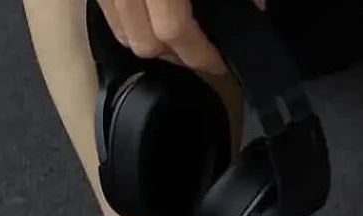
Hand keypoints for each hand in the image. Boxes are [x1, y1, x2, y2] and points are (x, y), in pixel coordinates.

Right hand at [97, 0, 266, 74]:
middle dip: (175, 55)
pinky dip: (127, 19)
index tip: (219, 61)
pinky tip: (148, 11)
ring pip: (121, 30)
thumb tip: (255, 7)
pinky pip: (107, 9)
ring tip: (175, 35)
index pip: (174, 31)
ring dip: (148, 40)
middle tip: (199, 51)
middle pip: (144, 42)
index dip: (201, 54)